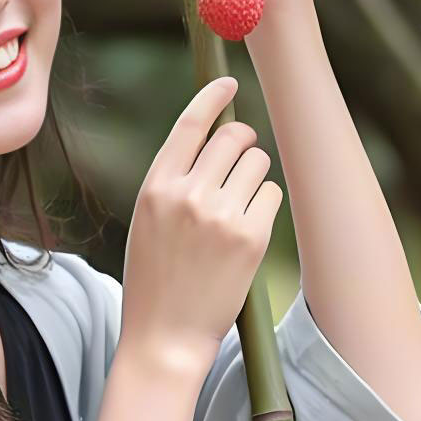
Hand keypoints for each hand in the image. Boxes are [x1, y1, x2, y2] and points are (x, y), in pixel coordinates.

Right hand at [118, 76, 282, 372]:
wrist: (165, 337)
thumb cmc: (155, 280)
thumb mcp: (149, 221)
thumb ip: (174, 181)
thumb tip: (215, 140)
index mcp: (155, 187)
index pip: (191, 124)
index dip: (213, 97)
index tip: (229, 83)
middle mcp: (188, 194)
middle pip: (234, 137)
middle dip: (244, 141)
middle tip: (243, 156)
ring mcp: (221, 215)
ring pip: (258, 163)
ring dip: (255, 176)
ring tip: (239, 207)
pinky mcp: (251, 237)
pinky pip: (272, 194)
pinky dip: (265, 205)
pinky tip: (248, 229)